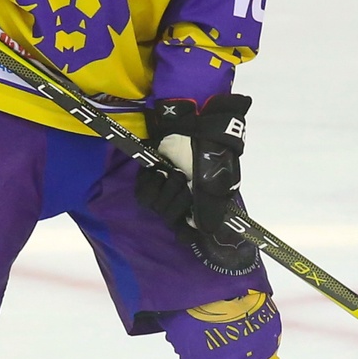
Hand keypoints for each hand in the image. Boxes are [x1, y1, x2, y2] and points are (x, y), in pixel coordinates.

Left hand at [140, 94, 258, 273]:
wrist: (194, 124)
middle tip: (183, 181)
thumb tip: (205, 232)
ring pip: (156, 208)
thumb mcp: (215, 182)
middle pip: (170, 220)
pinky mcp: (151, 178)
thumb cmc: (209, 154)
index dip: (184, 232)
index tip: (184, 226)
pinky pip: (142, 195)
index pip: (188, 234)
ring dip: (163, 190)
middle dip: (175, 201)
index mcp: (203, 204)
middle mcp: (185, 201)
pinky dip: (149, 184)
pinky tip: (156, 172)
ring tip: (171, 173)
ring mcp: (167, 189)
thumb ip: (210, 210)